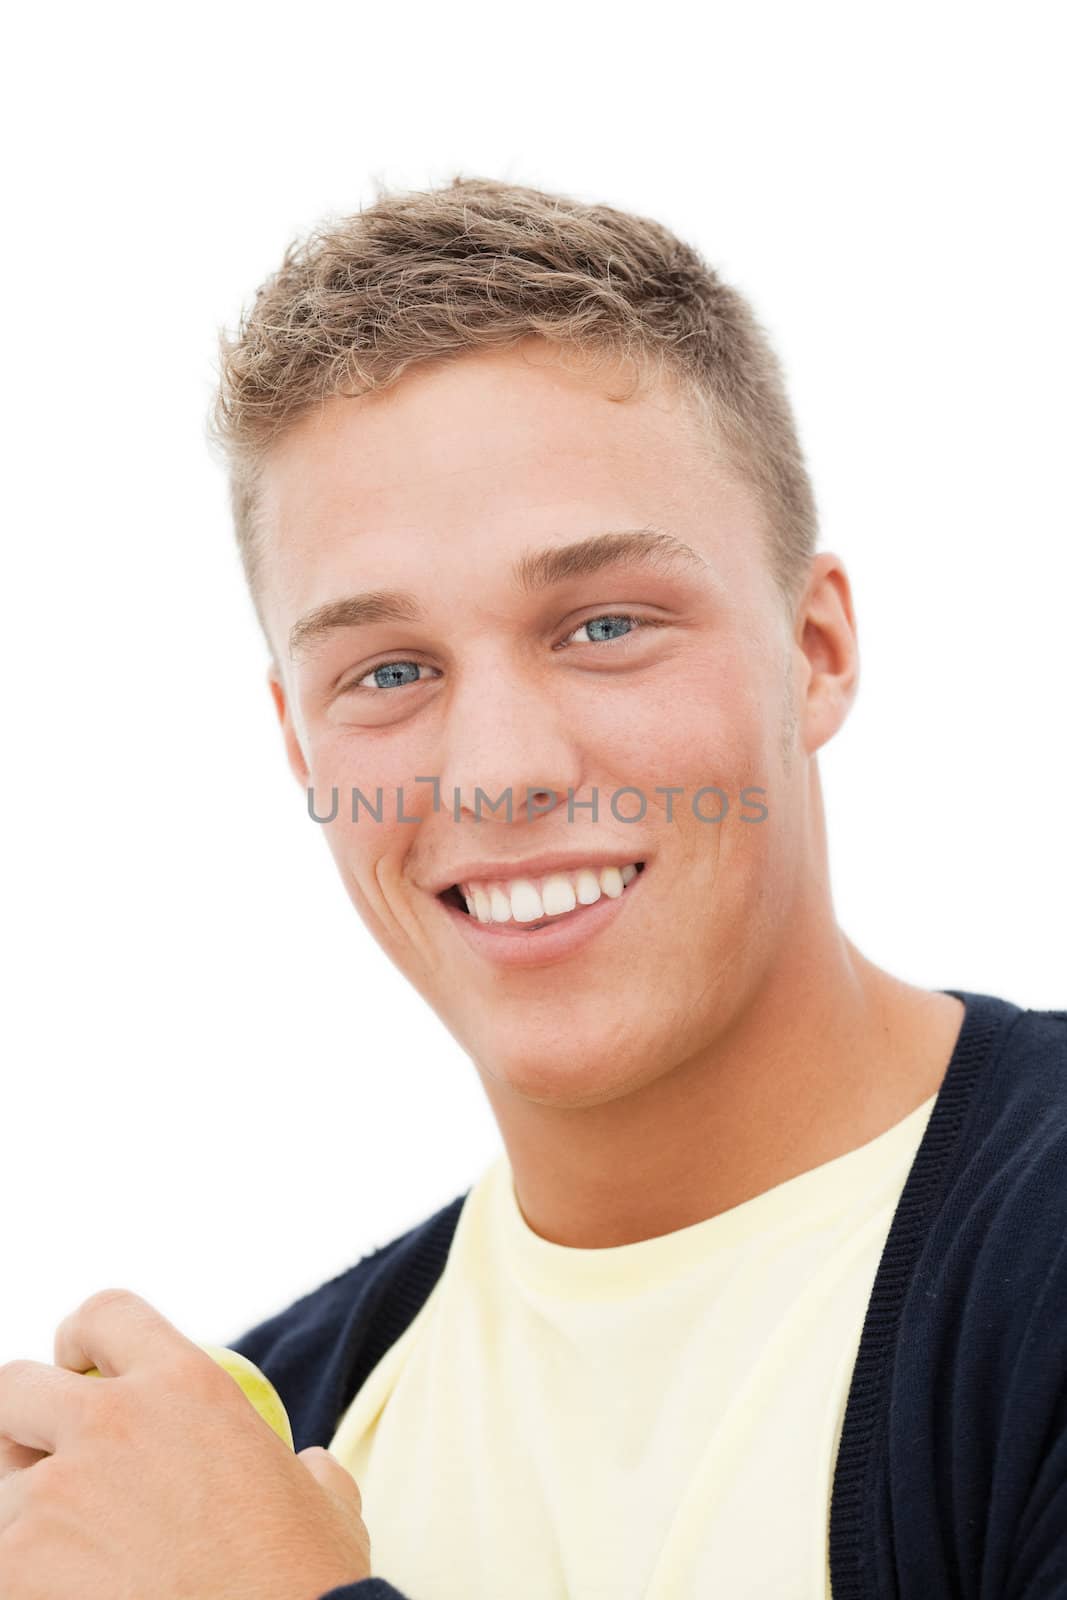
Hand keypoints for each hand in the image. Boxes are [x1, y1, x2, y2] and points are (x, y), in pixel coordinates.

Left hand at [0, 1287, 371, 1598]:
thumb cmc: (308, 1586)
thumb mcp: (324, 1503)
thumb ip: (304, 1469)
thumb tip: (309, 1470)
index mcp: (186, 1385)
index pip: (106, 1314)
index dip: (80, 1337)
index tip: (73, 1364)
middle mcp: (113, 1422)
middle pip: (15, 1387)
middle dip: (20, 1423)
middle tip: (46, 1464)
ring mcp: (57, 1495)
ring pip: (1, 1491)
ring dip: (25, 1522)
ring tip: (74, 1563)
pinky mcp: (18, 1570)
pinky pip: (2, 1562)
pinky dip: (25, 1580)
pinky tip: (71, 1596)